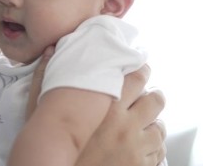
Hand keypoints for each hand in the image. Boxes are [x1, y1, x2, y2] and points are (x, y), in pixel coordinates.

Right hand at [26, 50, 166, 165]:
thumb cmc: (52, 147)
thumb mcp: (43, 113)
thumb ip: (46, 79)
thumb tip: (51, 50)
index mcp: (105, 109)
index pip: (136, 78)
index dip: (142, 70)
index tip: (142, 69)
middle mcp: (124, 127)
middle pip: (155, 100)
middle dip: (154, 96)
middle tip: (151, 95)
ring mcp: (135, 149)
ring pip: (159, 128)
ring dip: (154, 123)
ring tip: (148, 123)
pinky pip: (158, 152)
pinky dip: (153, 146)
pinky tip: (144, 145)